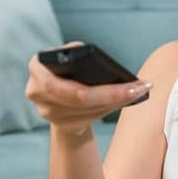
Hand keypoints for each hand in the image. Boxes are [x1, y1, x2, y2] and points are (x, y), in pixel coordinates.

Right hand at [25, 40, 152, 136]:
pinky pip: (90, 118)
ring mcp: (46, 111)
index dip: (100, 85)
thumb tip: (103, 65)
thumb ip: (79, 55)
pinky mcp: (60, 124)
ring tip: (140, 90)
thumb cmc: (66, 66)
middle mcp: (36, 90)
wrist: (56, 90)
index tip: (126, 81)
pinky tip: (129, 98)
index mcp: (37, 66)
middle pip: (81, 99)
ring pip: (88, 110)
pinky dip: (110, 107)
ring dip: (117, 101)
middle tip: (141, 87)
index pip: (68, 81)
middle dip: (114, 94)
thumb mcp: (70, 54)